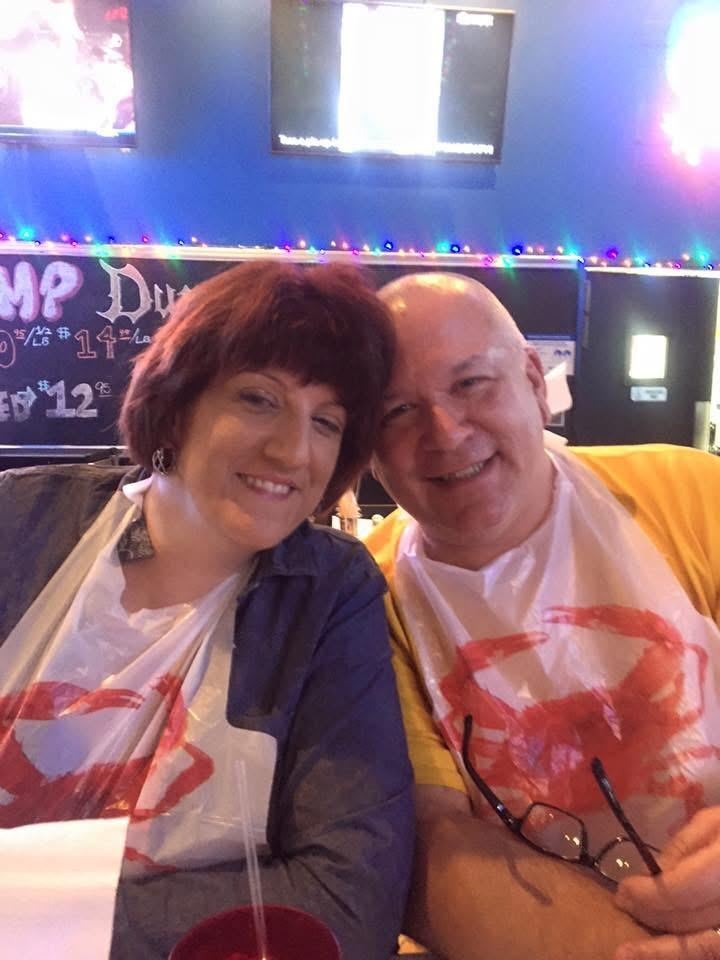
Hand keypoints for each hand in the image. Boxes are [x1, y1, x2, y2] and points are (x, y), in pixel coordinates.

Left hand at [613, 806, 719, 958]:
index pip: (680, 890)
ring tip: (631, 952)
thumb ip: (686, 846)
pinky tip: (666, 949)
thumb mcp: (718, 820)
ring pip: (706, 948)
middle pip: (690, 921)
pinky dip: (691, 951)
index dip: (646, 894)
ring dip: (666, 950)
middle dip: (650, 917)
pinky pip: (715, 948)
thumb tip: (654, 873)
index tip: (622, 891)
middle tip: (624, 907)